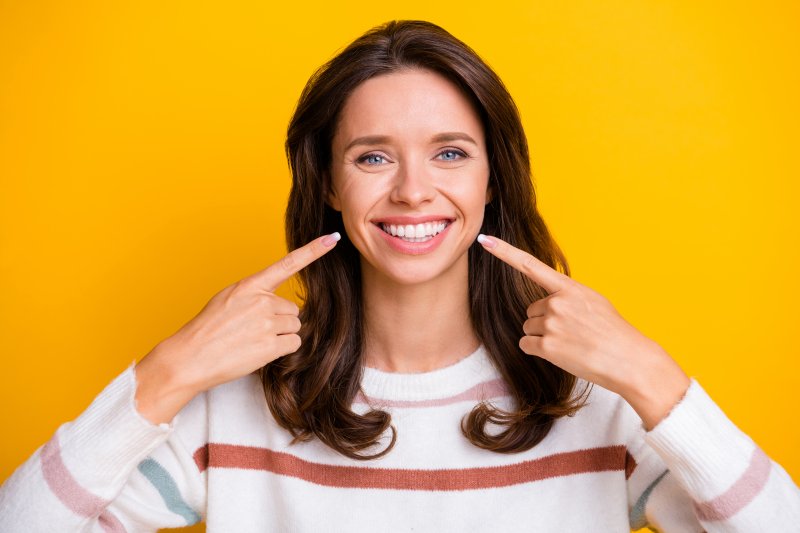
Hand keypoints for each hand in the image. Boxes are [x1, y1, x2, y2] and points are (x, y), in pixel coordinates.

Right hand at [134, 232, 339, 423]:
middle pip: (292, 309)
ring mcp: (267, 323)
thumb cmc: (207, 329)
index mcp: (250, 285)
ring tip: (254, 340)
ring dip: (281, 335)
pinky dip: (282, 349)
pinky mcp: (270, 345)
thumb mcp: (227, 299)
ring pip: (294, 326)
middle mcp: (262, 301)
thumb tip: (276, 301)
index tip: (331, 239)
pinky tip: (260, 351)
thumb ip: (254, 294)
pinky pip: (293, 344)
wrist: (191, 357)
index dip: (312, 251)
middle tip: (254, 330)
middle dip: (280, 320)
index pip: (287, 264)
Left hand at [476, 233, 689, 429]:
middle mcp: (557, 302)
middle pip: (531, 310)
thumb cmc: (613, 332)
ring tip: (570, 343)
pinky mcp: (547, 346)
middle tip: (571, 332)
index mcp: (569, 288)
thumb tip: (550, 301)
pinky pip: (526, 345)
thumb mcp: (594, 302)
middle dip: (544, 321)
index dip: (504, 252)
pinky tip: (561, 354)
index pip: (530, 265)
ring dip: (542, 337)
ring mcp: (551, 324)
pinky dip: (537, 351)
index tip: (484, 240)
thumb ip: (569, 295)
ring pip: (528, 328)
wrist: (628, 360)